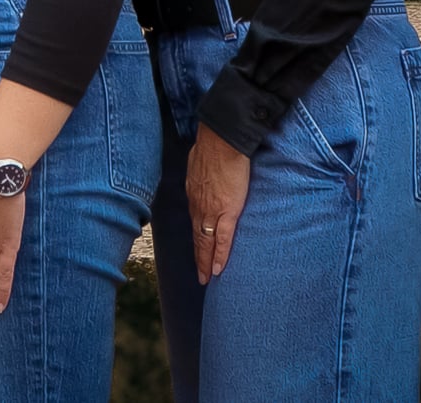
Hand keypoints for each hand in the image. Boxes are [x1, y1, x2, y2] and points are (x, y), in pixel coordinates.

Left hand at [186, 128, 251, 285]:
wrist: (221, 143)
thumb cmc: (212, 148)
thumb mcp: (198, 164)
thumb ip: (200, 175)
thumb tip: (202, 174)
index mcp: (194, 195)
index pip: (194, 223)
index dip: (196, 239)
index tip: (196, 252)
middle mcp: (199, 207)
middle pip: (198, 238)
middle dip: (198, 257)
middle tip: (200, 276)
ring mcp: (211, 212)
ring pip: (206, 243)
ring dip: (206, 262)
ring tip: (207, 277)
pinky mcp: (227, 213)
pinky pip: (222, 240)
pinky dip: (219, 256)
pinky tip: (217, 269)